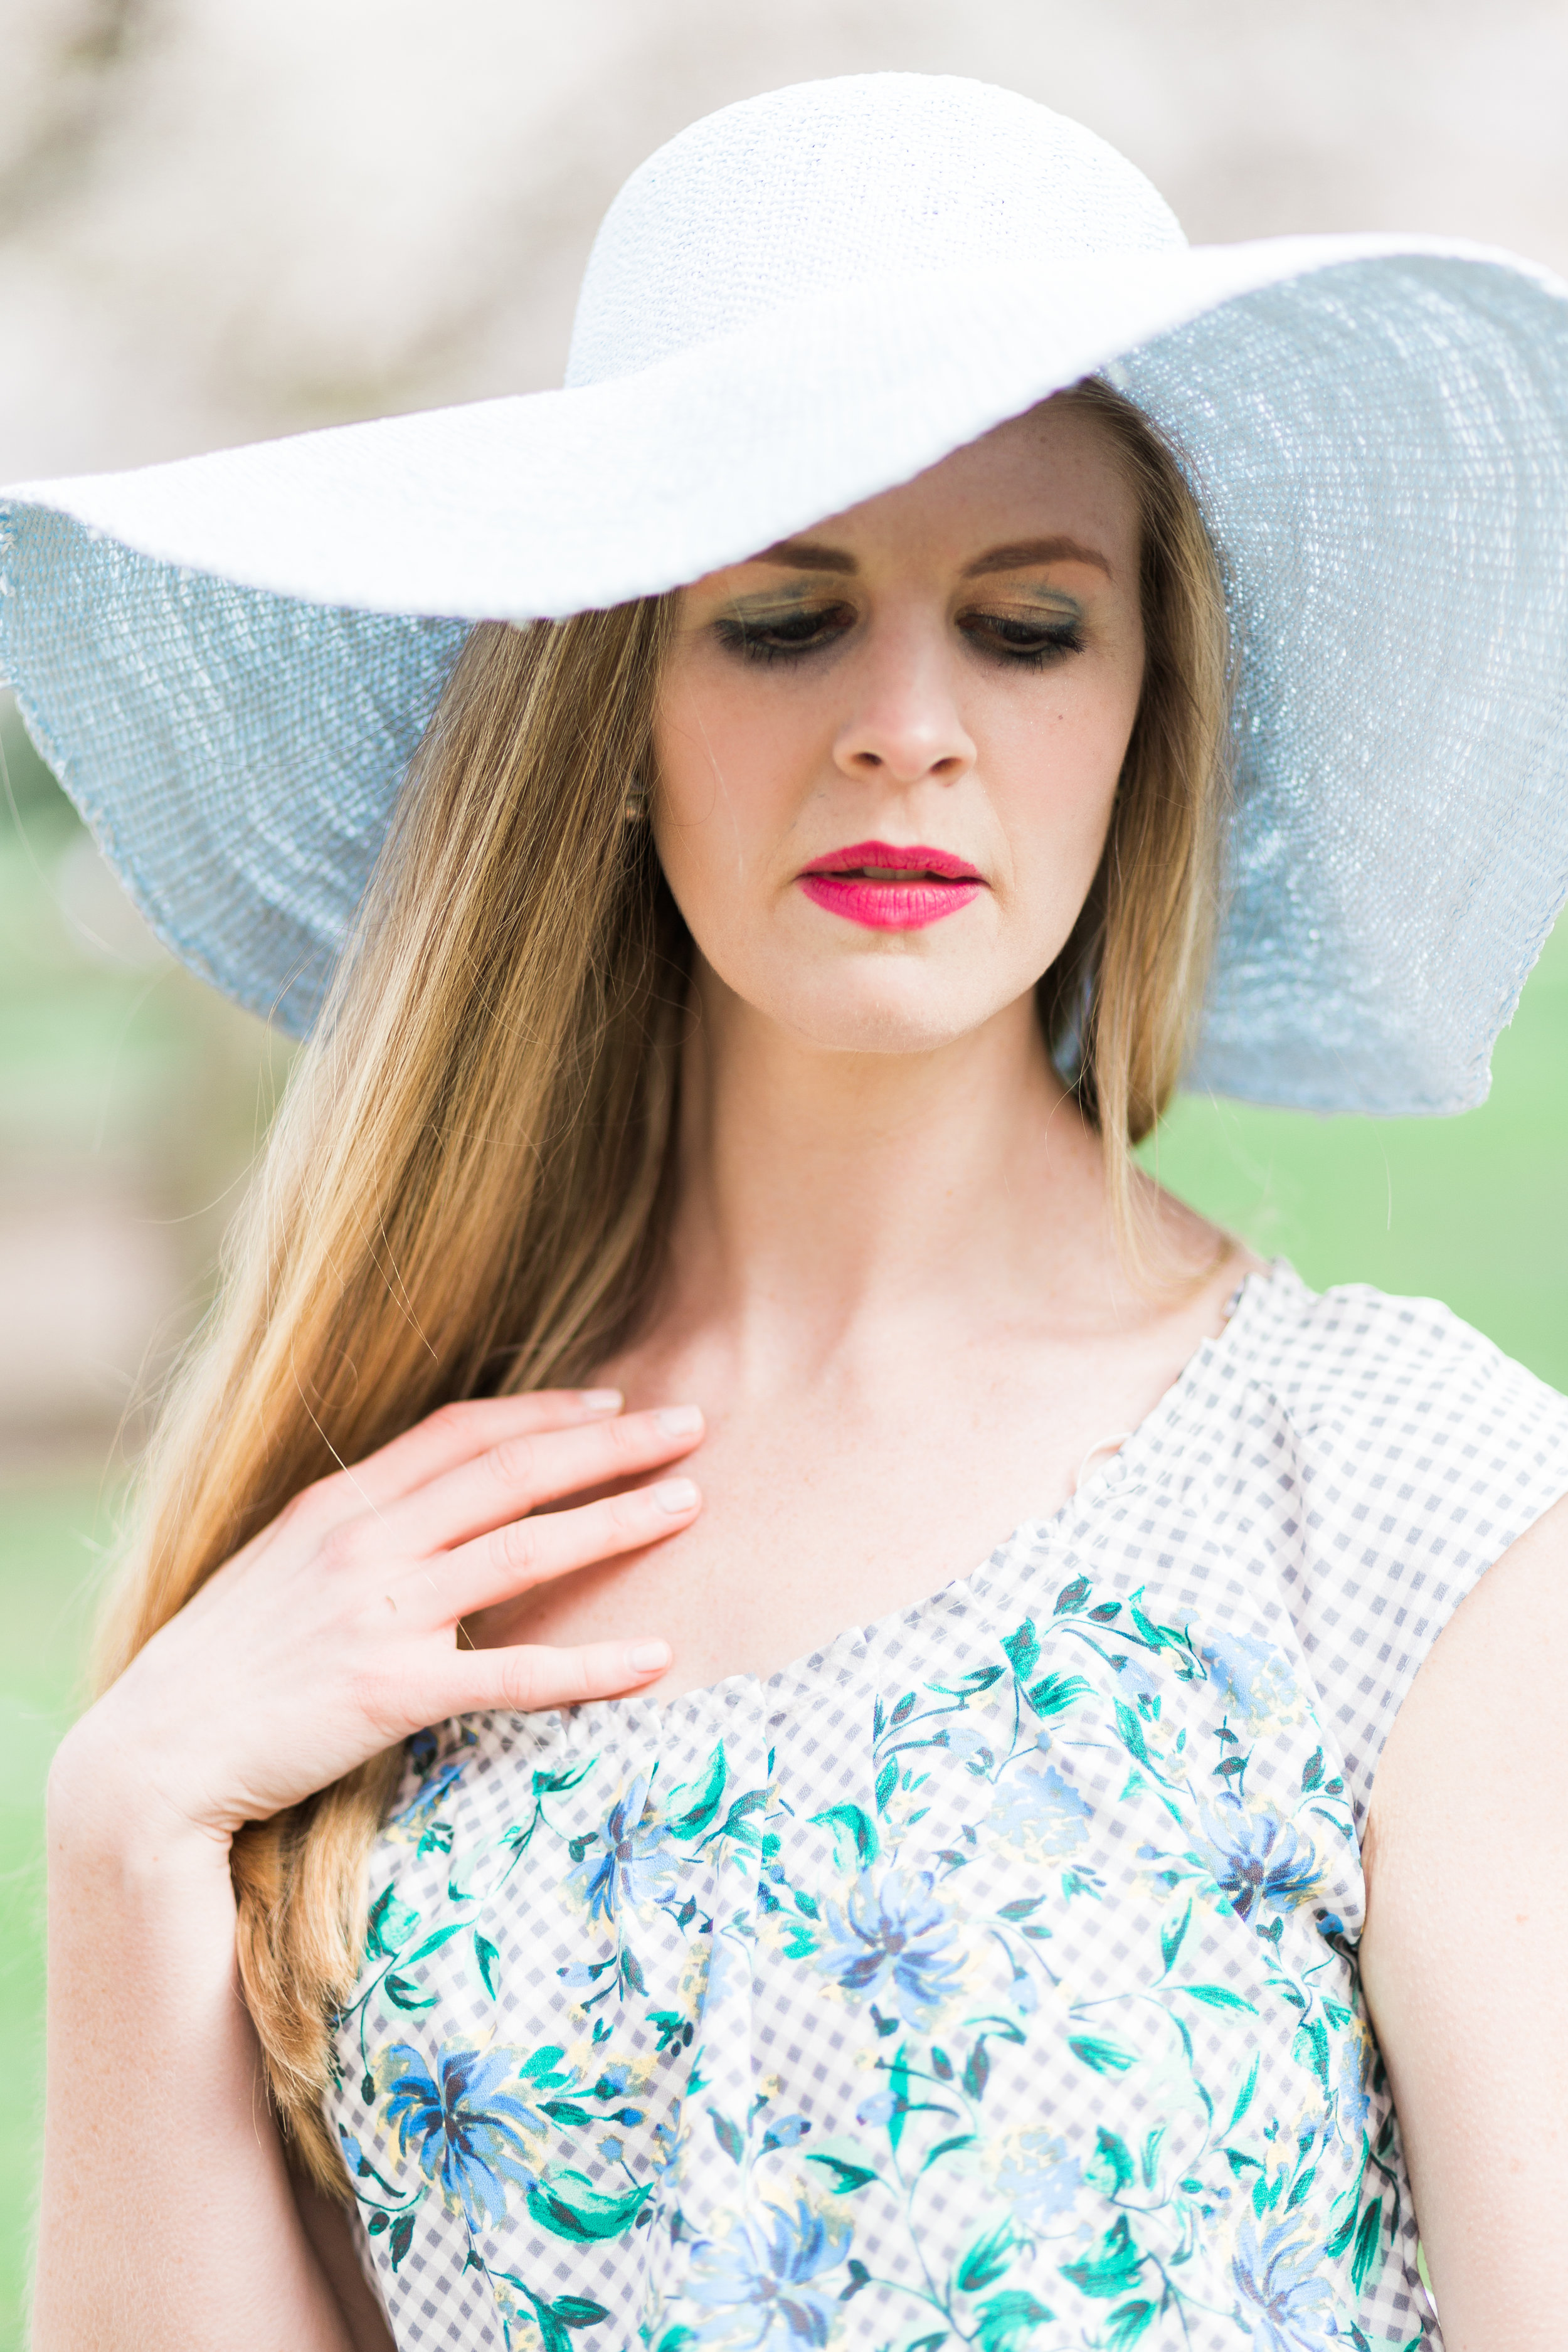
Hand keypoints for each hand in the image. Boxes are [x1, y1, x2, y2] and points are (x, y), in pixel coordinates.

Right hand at [54, 1391, 701, 1848]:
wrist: (152, 1759)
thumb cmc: (216, 1669)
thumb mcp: (276, 1567)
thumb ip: (352, 1531)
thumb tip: (419, 1509)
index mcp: (337, 1504)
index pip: (461, 1432)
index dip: (543, 1411)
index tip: (610, 1400)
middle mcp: (365, 1543)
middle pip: (512, 1471)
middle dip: (608, 1443)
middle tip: (690, 1425)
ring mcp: (381, 1614)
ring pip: (526, 1549)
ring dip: (617, 1521)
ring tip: (690, 1503)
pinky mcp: (392, 1693)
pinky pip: (515, 1672)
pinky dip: (593, 1663)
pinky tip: (655, 1656)